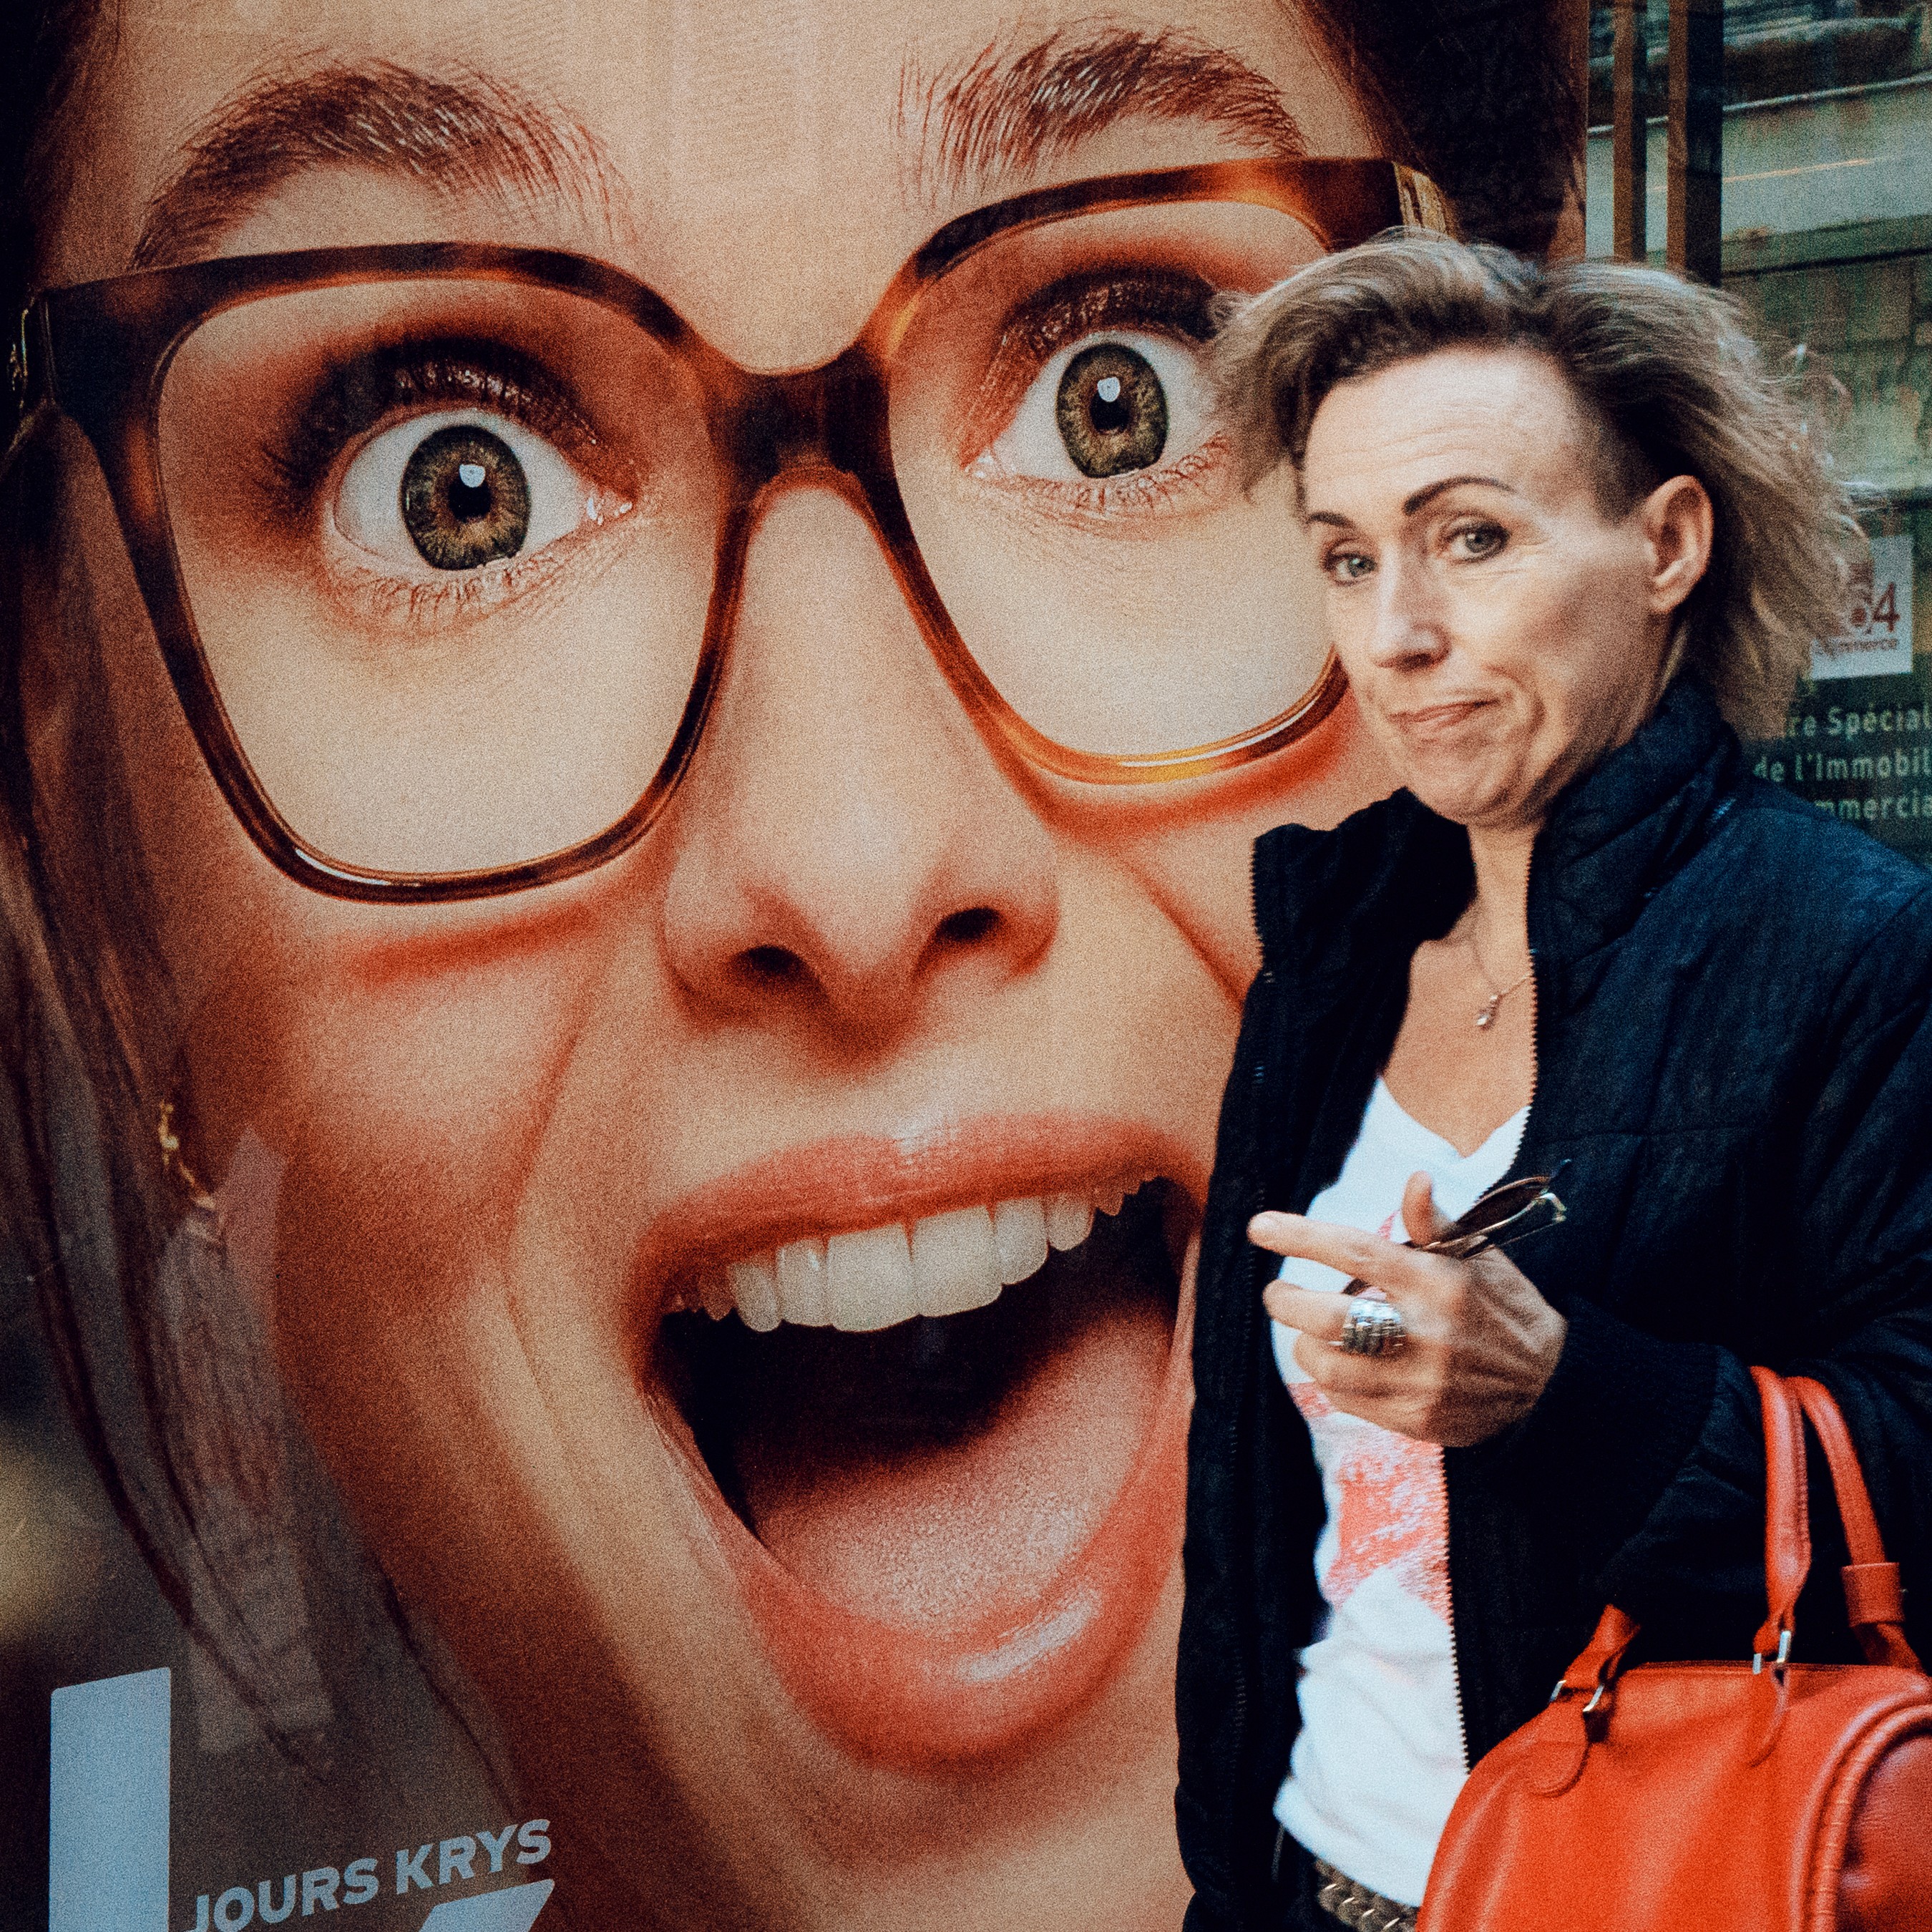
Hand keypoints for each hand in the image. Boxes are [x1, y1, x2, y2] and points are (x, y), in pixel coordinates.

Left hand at [1254, 1171, 1566, 1446]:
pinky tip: (1339, 1366)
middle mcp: (1425, 1333)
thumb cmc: (1505, 1307)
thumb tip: (1415, 1178)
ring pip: (1329, 1368)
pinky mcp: (1415, 1420)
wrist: (1548, 1383)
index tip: (1260, 1227)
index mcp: (1436, 1283)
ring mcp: (1419, 1382)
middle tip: (1277, 1293)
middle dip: (1287, 1302)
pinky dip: (1331, 1382)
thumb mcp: (1480, 1256)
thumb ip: (1435, 1223)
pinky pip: (1348, 1402)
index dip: (1301, 1237)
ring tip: (1307, 1332)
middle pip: (1328, 1318)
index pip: (1355, 1251)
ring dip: (1305, 1347)